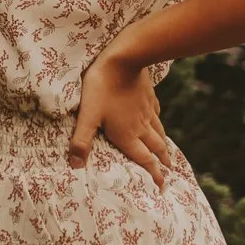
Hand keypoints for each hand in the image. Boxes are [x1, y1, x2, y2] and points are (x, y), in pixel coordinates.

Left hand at [68, 52, 171, 188]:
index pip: (144, 159)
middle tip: (169, 173)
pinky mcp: (148, 95)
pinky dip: (158, 121)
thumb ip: (81, 141)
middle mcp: (141, 125)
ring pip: (159, 131)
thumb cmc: (102, 87)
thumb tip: (75, 166)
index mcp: (128, 134)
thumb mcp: (88, 115)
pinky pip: (156, 112)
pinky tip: (157, 119)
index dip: (153, 174)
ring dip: (164, 145)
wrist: (124, 58)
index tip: (162, 186)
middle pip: (156, 148)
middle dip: (162, 162)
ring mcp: (146, 109)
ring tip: (167, 153)